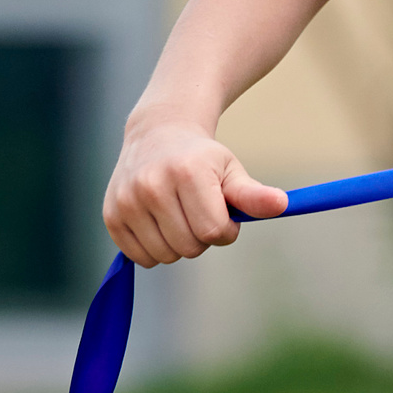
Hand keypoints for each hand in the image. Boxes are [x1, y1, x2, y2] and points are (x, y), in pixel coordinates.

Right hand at [102, 114, 287, 265]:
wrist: (157, 135)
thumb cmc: (202, 158)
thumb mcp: (231, 170)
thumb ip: (252, 194)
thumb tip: (282, 205)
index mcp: (187, 173)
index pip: (213, 231)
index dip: (226, 231)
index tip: (225, 214)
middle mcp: (151, 185)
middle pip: (189, 247)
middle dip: (203, 237)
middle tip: (200, 212)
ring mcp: (127, 201)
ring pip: (164, 256)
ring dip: (179, 245)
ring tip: (179, 215)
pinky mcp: (111, 215)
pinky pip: (139, 257)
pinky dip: (155, 250)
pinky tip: (159, 223)